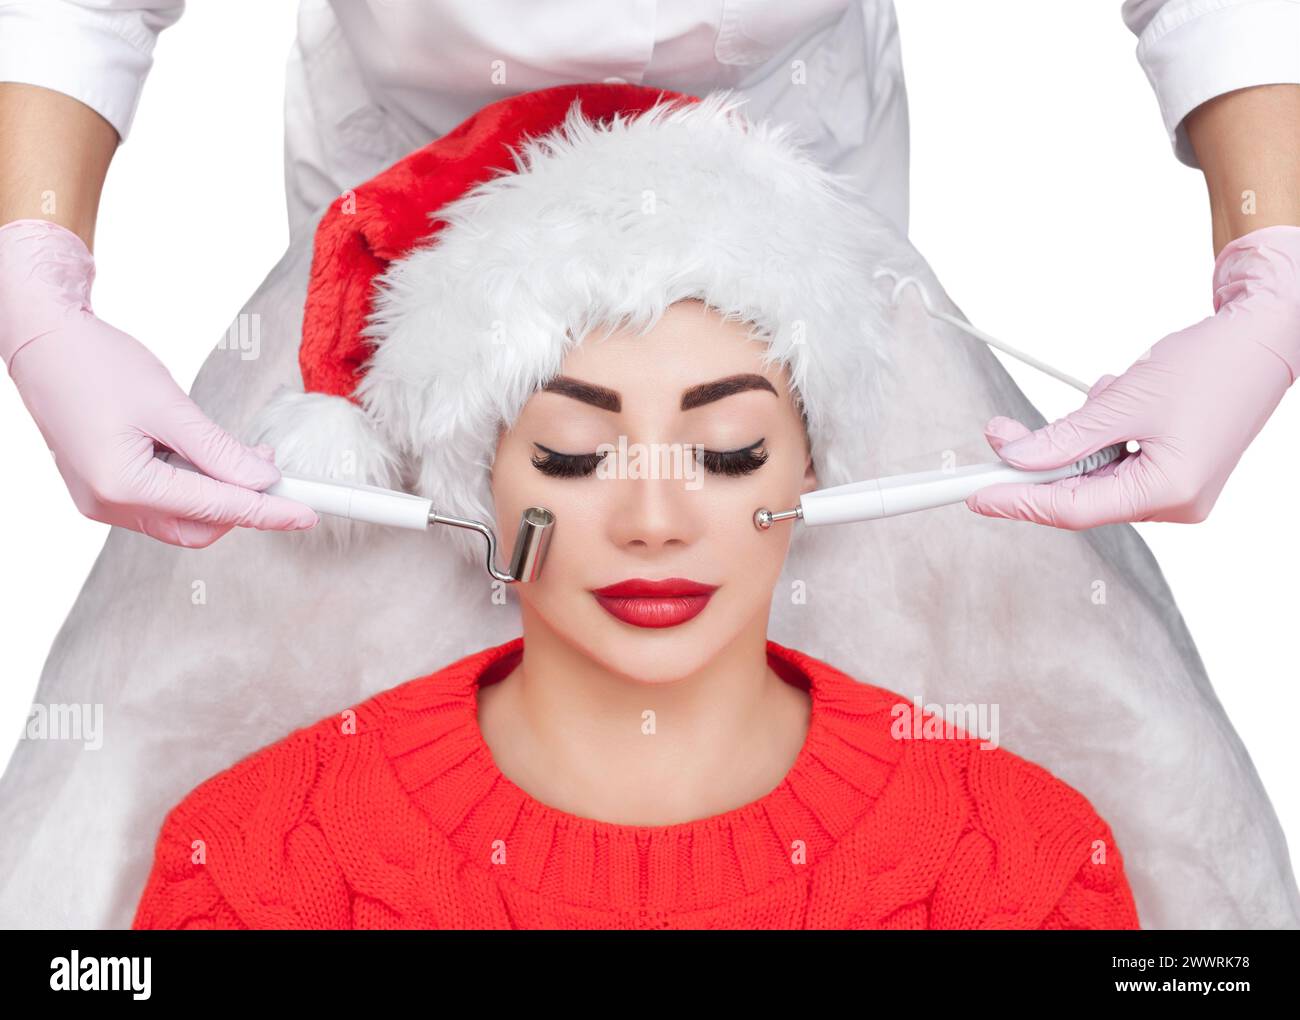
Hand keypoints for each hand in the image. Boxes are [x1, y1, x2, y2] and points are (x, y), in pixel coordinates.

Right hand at [1, 219, 318, 546]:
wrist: (43, 342)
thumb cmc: (96, 362)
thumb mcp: (169, 404)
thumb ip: (219, 450)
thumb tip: (263, 480)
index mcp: (123, 485)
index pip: (216, 509)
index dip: (268, 511)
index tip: (307, 513)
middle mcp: (108, 504)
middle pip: (199, 528)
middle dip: (242, 505)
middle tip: (271, 469)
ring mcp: (101, 502)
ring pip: (181, 520)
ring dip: (218, 494)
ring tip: (238, 454)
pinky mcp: (102, 491)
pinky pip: (160, 504)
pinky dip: (192, 487)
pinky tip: (204, 457)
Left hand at [965, 225, 1299, 528]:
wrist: (1263, 339)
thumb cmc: (1210, 364)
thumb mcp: (1123, 400)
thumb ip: (1063, 437)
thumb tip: (1013, 457)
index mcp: (1170, 490)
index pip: (1073, 509)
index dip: (1018, 502)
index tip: (974, 495)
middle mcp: (1176, 503)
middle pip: (1081, 497)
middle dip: (1041, 463)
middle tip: (999, 434)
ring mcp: (1178, 492)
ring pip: (1096, 478)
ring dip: (1082, 438)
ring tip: (1111, 392)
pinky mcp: (1175, 474)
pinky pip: (1117, 464)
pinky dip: (1105, 434)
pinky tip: (1123, 399)